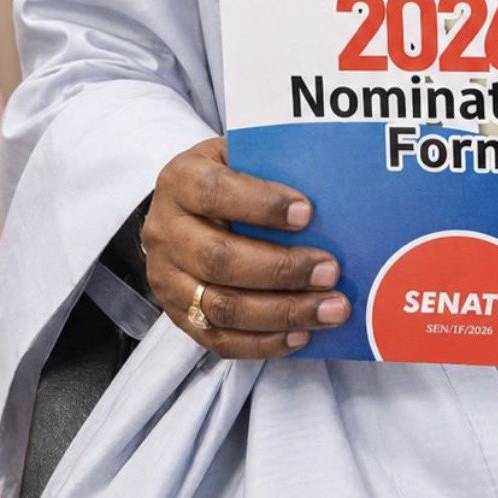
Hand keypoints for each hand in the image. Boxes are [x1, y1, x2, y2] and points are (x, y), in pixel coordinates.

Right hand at [141, 136, 349, 357]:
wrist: (182, 208)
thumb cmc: (227, 178)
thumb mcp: (240, 155)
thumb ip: (272, 165)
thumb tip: (329, 185)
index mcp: (181, 180)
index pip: (215, 192)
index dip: (262, 205)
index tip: (307, 214)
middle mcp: (166, 231)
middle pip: (220, 259)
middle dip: (281, 269)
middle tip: (331, 271)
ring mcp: (168, 278)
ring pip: (222, 306)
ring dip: (282, 312)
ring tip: (329, 308)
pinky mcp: (178, 315)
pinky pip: (219, 339)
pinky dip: (263, 341)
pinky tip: (301, 335)